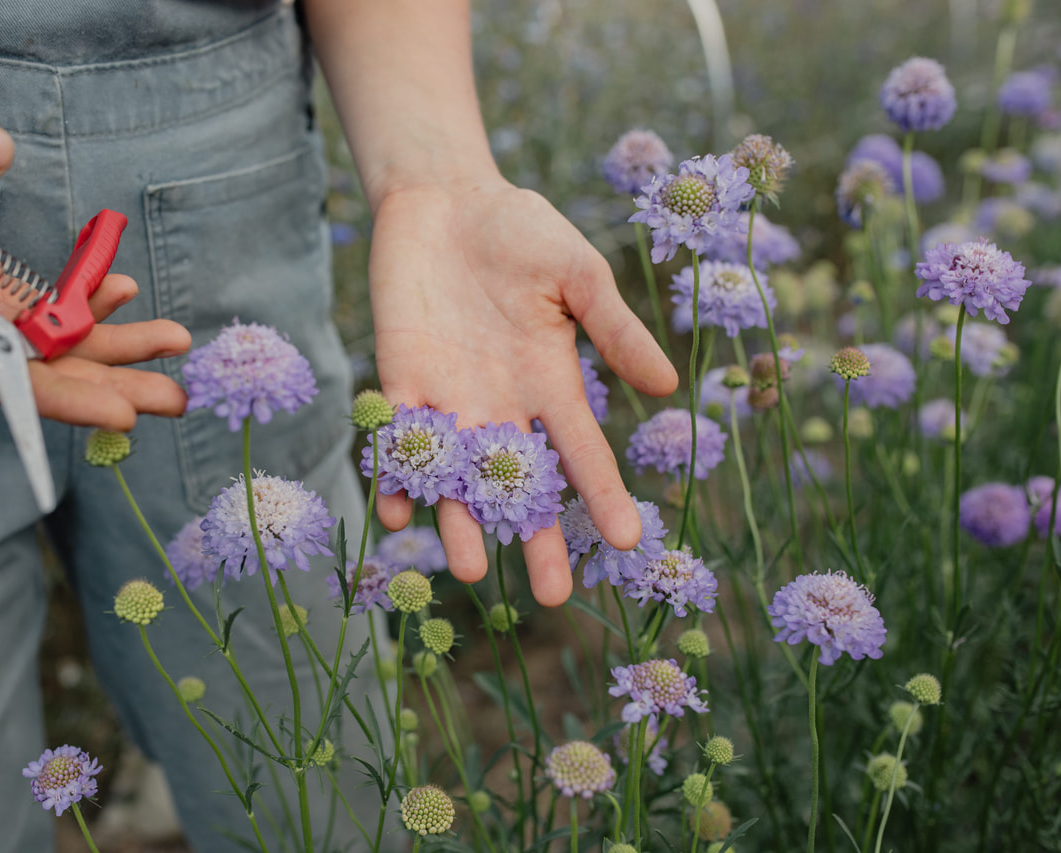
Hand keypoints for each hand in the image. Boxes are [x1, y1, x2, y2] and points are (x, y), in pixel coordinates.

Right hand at [0, 55, 188, 429]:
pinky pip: (27, 299)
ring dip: (108, 343)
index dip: (50, 396)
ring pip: (37, 336)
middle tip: (174, 399)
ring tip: (173, 343)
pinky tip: (118, 288)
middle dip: (105, 383)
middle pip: (27, 364)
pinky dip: (76, 296)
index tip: (114, 415)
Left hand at [369, 176, 677, 606]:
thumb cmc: (521, 231)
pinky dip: (394, 472)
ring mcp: (450, 399)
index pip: (583, 453)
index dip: (604, 497)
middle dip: (534, 538)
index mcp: (551, 383)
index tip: (627, 543)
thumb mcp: (578, 274)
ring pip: (456, 476)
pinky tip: (395, 508)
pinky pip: (396, 439)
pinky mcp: (400, 380)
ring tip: (468, 566)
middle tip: (550, 596)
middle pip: (521, 486)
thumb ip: (613, 329)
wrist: (445, 198)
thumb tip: (666, 387)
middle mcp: (502, 406)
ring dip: (459, 520)